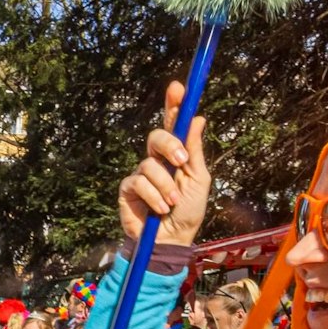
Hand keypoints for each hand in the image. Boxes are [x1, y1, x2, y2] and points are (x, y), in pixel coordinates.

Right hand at [119, 81, 209, 245]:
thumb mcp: (199, 180)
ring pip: (149, 164)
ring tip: (172, 203)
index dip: (173, 104)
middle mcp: (157, 160)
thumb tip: (197, 118)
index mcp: (176, 154)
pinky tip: (159, 209)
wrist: (172, 241)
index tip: (178, 88)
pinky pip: (138, 182)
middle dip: (170, 145)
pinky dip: (153, 196)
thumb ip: (195, 150)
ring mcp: (141, 173)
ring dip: (165, 186)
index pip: (173, 124)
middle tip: (182, 162)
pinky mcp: (128, 189)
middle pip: (157, 136)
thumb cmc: (188, 211)